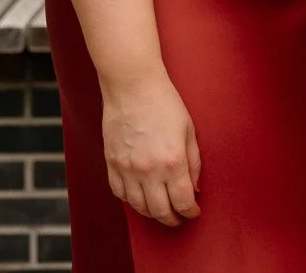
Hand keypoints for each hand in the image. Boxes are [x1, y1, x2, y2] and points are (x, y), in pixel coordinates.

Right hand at [101, 69, 201, 225]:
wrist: (133, 87)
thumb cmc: (165, 104)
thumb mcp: (189, 131)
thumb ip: (194, 163)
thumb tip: (194, 188)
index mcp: (173, 161)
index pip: (183, 201)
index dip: (190, 211)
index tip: (193, 212)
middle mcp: (149, 170)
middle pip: (160, 211)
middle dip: (172, 219)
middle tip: (178, 218)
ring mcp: (127, 169)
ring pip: (139, 207)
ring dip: (152, 213)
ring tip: (161, 210)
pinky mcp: (112, 164)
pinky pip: (119, 193)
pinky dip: (131, 201)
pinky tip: (139, 198)